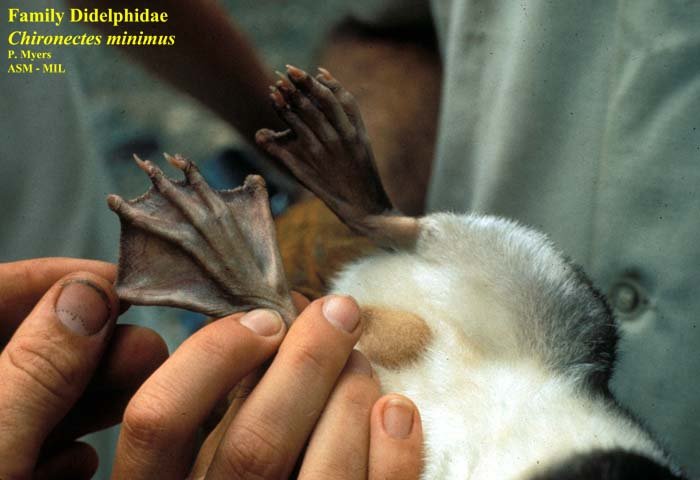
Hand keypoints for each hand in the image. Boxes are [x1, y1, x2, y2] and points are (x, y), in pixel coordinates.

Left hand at [0, 258, 167, 479]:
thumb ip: (39, 369)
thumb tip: (89, 292)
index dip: (56, 276)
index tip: (122, 281)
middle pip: (27, 345)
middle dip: (92, 343)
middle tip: (148, 350)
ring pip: (35, 395)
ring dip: (92, 393)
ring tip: (145, 395)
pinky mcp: (1, 475)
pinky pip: (30, 446)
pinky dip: (65, 446)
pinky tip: (85, 462)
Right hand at [113, 295, 423, 478]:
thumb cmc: (241, 474)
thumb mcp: (207, 448)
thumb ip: (223, 402)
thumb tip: (277, 318)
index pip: (158, 420)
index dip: (212, 355)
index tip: (264, 320)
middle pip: (256, 445)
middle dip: (308, 362)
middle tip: (340, 311)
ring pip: (322, 474)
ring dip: (352, 399)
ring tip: (362, 363)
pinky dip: (394, 450)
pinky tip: (396, 410)